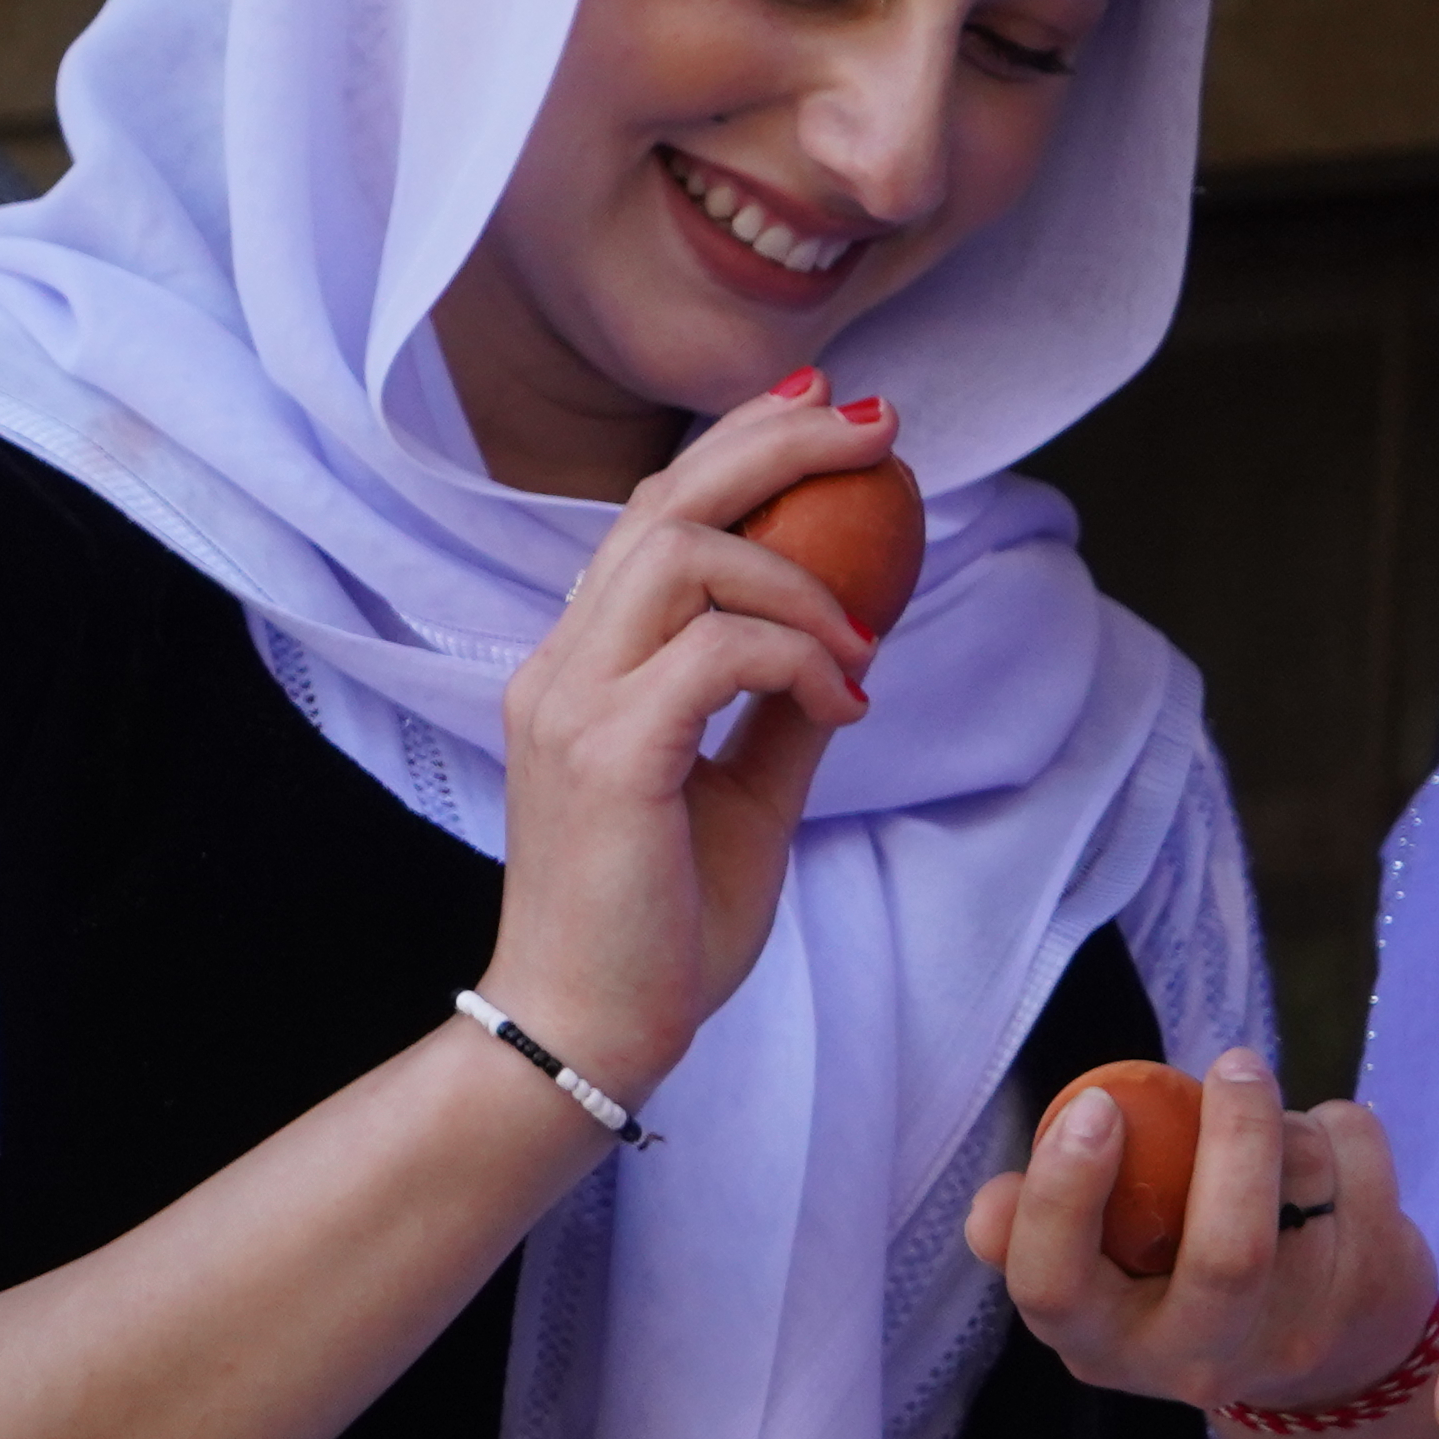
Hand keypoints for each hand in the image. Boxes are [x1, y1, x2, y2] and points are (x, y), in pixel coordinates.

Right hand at [481, 382, 890, 1107]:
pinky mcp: (607, 753)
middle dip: (775, 446)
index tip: (822, 412)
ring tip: (860, 643)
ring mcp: (571, 704)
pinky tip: (843, 699)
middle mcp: (561, 666)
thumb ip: (782, 705)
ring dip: (798, 579)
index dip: (734, 447)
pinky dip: (797, 657)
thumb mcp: (745, 789)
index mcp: (583, 666)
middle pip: (662, 502)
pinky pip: (717, 654)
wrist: (595, 1026)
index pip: (648, 517)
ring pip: (682, 556)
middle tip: (877, 429)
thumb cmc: (664, 921)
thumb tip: (849, 635)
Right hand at [970, 1054, 1436, 1417]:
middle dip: (1234, 1138)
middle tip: (1231, 1062)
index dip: (1066, 1196)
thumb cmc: (1179, 1285)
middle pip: (1228, 1254)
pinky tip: (1322, 1147)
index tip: (1096, 1107)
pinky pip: (1364, 1165)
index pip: (1055, 1289)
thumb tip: (990, 1207)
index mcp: (1104, 1345)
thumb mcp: (1099, 1281)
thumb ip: (1039, 1234)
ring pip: (1305, 1184)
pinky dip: (1342, 1127)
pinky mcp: (1377, 1290)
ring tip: (1264, 1118)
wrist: (1325, 1363)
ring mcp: (1301, 1332)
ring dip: (1285, 1120)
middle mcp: (1201, 1358)